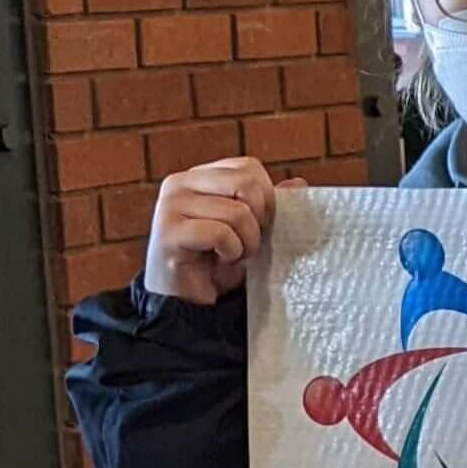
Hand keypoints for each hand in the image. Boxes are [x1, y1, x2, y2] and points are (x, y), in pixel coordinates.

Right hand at [144, 158, 295, 304]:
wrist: (188, 299)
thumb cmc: (219, 261)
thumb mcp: (251, 228)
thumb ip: (269, 204)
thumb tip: (298, 183)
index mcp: (199, 176)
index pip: (248, 168)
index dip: (267, 198)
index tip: (261, 224)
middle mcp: (180, 183)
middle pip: (245, 183)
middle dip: (259, 219)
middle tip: (249, 242)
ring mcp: (169, 206)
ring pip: (237, 212)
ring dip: (247, 242)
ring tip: (233, 254)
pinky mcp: (167, 233)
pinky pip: (221, 234)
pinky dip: (232, 252)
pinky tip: (220, 260)